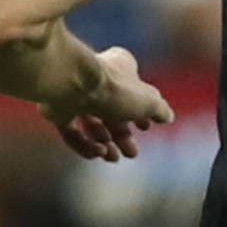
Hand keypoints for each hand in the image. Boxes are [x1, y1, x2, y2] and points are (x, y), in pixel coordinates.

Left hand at [39, 47, 174, 161]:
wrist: (71, 86)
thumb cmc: (114, 89)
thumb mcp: (147, 102)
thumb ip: (159, 110)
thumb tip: (168, 117)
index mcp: (122, 69)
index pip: (134, 91)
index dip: (140, 112)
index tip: (146, 128)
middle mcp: (98, 80)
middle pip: (113, 113)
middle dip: (123, 137)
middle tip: (131, 153)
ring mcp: (76, 95)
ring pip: (92, 124)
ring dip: (104, 143)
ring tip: (112, 157)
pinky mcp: (58, 109)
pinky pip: (72, 131)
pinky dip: (84, 144)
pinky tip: (97, 152)